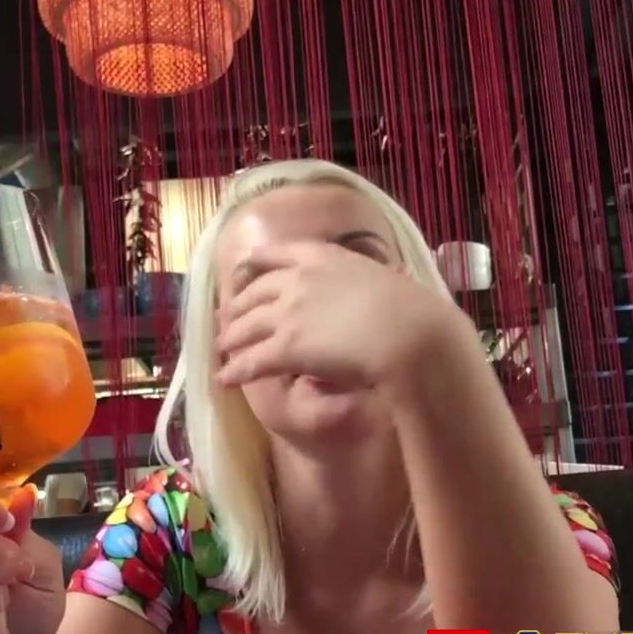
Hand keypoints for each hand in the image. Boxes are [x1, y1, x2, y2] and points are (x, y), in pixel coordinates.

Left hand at [215, 242, 468, 387]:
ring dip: (230, 339)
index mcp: (321, 256)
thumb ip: (363, 280)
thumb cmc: (410, 309)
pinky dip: (235, 371)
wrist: (407, 333)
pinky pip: (251, 361)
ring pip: (245, 326)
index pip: (275, 254)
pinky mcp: (285, 348)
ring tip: (223, 348)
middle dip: (237, 307)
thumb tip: (376, 286)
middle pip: (252, 293)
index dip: (254, 265)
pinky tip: (225, 379)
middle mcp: (296, 279)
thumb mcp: (382, 278)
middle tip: (228, 318)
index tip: (243, 272)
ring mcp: (287, 313)